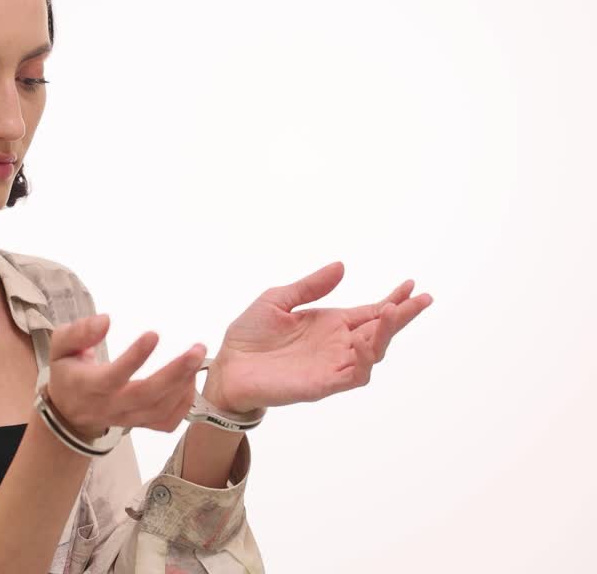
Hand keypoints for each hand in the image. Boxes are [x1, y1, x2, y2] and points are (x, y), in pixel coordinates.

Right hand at [45, 313, 205, 440]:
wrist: (69, 413)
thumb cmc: (68, 372)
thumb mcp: (60, 347)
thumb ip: (78, 332)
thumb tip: (106, 319)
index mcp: (90, 385)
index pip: (114, 375)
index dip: (135, 357)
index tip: (153, 334)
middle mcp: (111, 405)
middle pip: (147, 395)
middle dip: (175, 373)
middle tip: (197, 349)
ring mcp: (128, 418)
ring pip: (161, 409)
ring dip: (184, 385)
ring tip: (196, 358)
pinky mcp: (141, 424)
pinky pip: (167, 422)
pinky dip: (184, 404)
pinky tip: (189, 381)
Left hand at [205, 262, 433, 412]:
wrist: (227, 367)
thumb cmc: (250, 336)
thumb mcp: (277, 300)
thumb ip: (309, 286)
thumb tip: (341, 266)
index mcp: (330, 324)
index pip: (370, 312)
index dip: (393, 299)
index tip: (411, 284)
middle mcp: (337, 345)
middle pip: (380, 331)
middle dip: (402, 316)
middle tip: (422, 299)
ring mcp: (332, 365)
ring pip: (374, 353)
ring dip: (387, 334)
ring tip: (393, 311)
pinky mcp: (323, 384)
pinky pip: (354, 375)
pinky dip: (365, 360)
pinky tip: (365, 343)